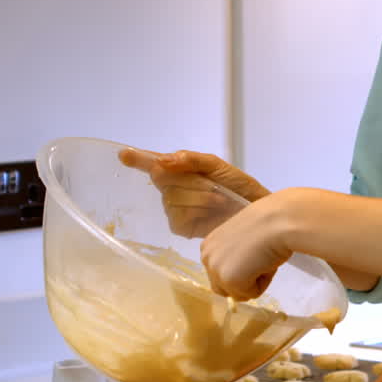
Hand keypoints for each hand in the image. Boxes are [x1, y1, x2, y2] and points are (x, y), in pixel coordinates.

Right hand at [118, 148, 269, 237]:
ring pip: (172, 199)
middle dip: (191, 182)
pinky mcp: (180, 227)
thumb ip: (191, 160)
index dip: (138, 159)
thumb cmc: (239, 187)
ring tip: (219, 200)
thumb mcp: (217, 166)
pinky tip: (212, 213)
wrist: (258, 210)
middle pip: (162, 179)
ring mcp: (173, 209)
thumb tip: (162, 161)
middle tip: (214, 187)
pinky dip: (198, 211)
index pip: (152, 164)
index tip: (124, 154)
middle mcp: (171, 189)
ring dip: (199, 197)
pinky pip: (178, 216)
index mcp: (178, 171)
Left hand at [200, 196, 292, 300]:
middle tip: (258, 260)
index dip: (241, 269)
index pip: (219, 274)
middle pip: (223, 288)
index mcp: (208, 246)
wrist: (278, 221)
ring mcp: (216, 270)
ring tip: (262, 260)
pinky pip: (250, 294)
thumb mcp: (242, 241)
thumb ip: (234, 256)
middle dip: (243, 280)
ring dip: (253, 282)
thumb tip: (243, 273)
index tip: (252, 252)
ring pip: (237, 293)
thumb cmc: (268, 225)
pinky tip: (265, 263)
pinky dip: (263, 283)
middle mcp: (207, 258)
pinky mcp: (230, 280)